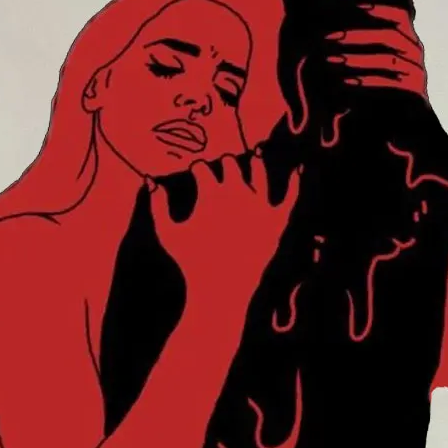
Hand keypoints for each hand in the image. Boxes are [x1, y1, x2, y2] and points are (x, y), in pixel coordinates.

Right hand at [150, 152, 295, 304]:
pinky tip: (296, 172)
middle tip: (220, 167)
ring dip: (253, 163)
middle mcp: (238, 192)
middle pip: (230, 164)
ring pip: (259, 171)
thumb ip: (157, 206)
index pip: (203, 168)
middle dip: (222, 163)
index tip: (195, 172)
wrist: (221, 288)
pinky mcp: (276, 220)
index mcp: (211, 192)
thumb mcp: (168, 233)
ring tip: (251, 158)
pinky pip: (289, 198)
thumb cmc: (191, 261)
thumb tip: (151, 181)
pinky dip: (294, 185)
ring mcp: (260, 205)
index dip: (196, 168)